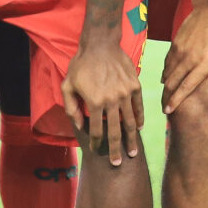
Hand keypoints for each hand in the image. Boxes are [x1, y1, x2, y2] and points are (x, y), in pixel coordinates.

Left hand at [62, 40, 144, 165]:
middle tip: (117, 163)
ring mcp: (126, 93)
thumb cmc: (81, 65)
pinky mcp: (135, 85)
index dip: (96, 143)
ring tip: (133, 152)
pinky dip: (140, 118)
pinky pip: (139, 106)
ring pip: (130, 121)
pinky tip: (139, 128)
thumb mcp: (67, 86)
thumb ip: (71, 108)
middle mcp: (112, 100)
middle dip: (116, 150)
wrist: (100, 43)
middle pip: (115, 131)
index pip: (97, 130)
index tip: (96, 150)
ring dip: (131, 139)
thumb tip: (79, 125)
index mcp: (95, 102)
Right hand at [159, 2, 207, 113]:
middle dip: (167, 97)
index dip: (176, 100)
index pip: (186, 86)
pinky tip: (166, 76)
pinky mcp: (177, 42)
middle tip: (165, 109)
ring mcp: (181, 50)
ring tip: (165, 95)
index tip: (169, 110)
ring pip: (168, 72)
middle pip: (173, 83)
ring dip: (166, 85)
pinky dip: (166, 71)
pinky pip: (168, 60)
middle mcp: (189, 59)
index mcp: (204, 64)